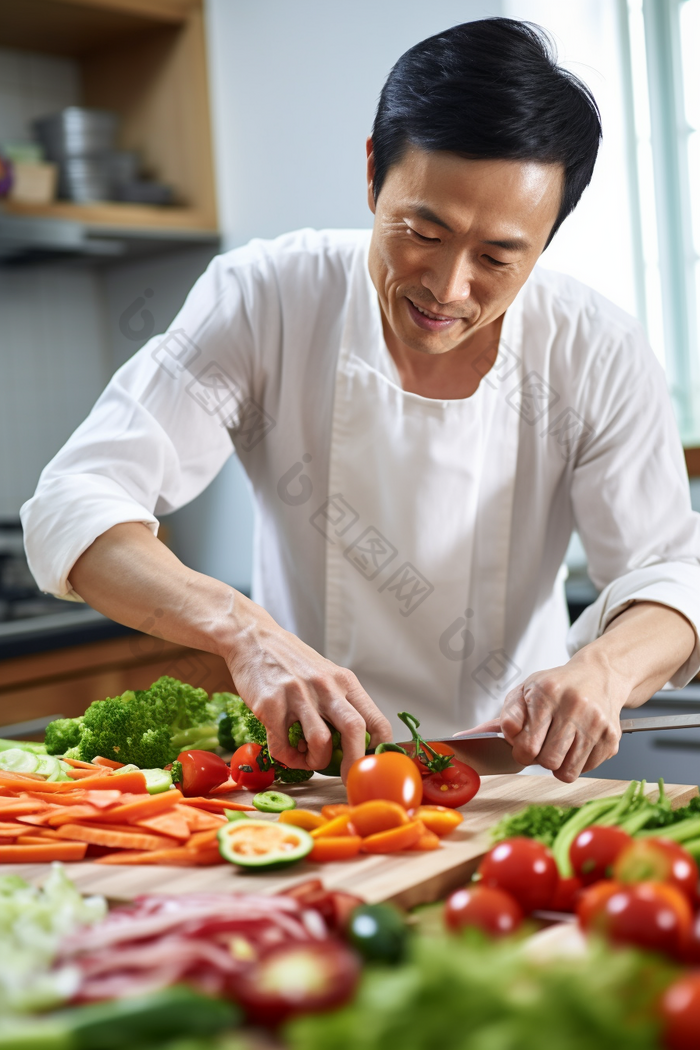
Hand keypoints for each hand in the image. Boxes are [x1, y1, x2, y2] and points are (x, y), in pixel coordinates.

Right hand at [224, 605, 392, 780]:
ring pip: (320, 743)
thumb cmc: (291, 662)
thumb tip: (356, 744)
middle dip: (354, 763)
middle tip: (347, 779)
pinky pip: (283, 746)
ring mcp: (297, 695)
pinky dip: (287, 758)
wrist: (252, 639)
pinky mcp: (270, 705)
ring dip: (315, 761)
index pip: (377, 721)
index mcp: (344, 681)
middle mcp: (325, 686)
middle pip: (354, 731)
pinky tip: (286, 750)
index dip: (379, 750)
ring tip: (307, 758)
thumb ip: (341, 703)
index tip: (370, 765)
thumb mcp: (326, 675)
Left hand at [495, 601, 695, 781]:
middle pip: (548, 761)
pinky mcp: (611, 738)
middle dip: (540, 759)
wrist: (599, 675)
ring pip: (568, 772)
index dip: (521, 752)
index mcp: (548, 694)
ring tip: (559, 746)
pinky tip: (576, 743)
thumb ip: (510, 714)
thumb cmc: (558, 685)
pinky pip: (586, 770)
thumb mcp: (527, 689)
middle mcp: (575, 707)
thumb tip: (505, 734)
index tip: (524, 746)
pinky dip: (577, 762)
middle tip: (542, 746)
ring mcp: (596, 724)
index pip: (527, 746)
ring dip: (559, 763)